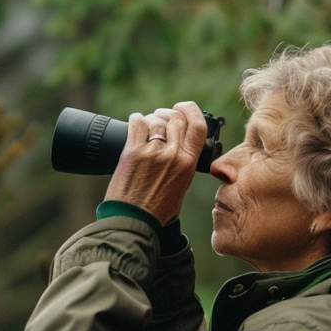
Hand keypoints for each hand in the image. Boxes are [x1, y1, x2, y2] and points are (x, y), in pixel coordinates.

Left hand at [104, 101, 205, 226]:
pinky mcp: (132, 151)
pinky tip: (135, 124)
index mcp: (188, 163)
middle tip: (160, 118)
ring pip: (156, 119)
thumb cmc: (156, 210)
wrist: (134, 222)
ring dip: (151, 119)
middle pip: (176, 118)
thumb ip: (183, 164)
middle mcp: (173, 155)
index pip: (198, 126)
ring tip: (147, 127)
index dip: (191, 111)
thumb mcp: (181, 186)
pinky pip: (136, 122)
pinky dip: (136, 119)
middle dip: (168, 114)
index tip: (183, 108)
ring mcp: (152, 152)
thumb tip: (179, 145)